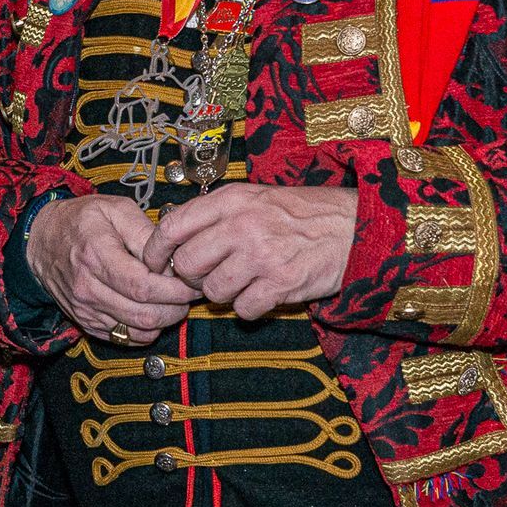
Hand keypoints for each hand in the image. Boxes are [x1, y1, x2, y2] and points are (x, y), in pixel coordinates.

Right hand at [25, 194, 195, 345]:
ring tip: (174, 301)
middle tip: (189, 293)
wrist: (40, 242)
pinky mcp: (87, 323)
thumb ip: (145, 232)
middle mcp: (88, 288)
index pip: (143, 286)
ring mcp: (86, 310)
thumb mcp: (114, 209)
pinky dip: (146, 330)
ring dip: (165, 321)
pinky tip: (153, 311)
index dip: (174, 289)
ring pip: (138, 331)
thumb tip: (171, 258)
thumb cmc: (80, 221)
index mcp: (96, 256)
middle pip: (144, 314)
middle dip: (176, 308)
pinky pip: (126, 339)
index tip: (191, 282)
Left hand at [141, 183, 356, 320]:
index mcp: (232, 199)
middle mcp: (242, 225)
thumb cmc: (300, 214)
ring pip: (212, 291)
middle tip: (207, 276)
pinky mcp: (281, 283)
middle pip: (186, 265)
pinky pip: (242, 309)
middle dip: (191, 278)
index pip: (172, 225)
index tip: (153, 263)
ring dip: (222, 294)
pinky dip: (248, 308)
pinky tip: (262, 293)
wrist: (352, 228)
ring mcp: (261, 255)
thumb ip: (216, 213)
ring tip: (241, 282)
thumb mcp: (255, 197)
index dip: (155, 250)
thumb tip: (174, 235)